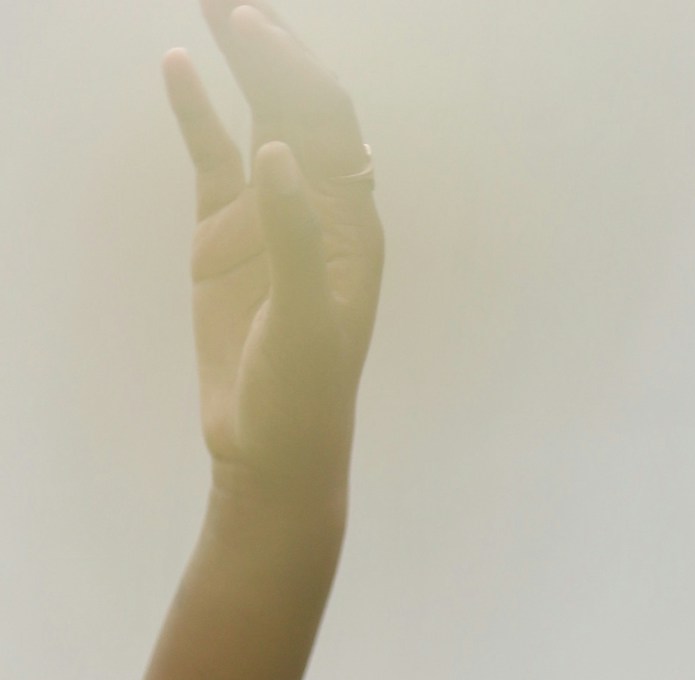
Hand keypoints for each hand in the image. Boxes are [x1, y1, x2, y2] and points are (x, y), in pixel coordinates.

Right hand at [163, 1, 382, 515]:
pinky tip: (176, 65)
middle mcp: (316, 209)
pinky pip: (212, 159)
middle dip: (270, 49)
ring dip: (241, 65)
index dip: (294, 72)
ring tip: (215, 3)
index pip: (329, 127)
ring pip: (259, 120)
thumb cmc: (304, 397)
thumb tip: (281, 152)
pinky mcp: (226, 236)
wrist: (273, 451)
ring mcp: (269, 217)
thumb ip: (295, 236)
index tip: (251, 30)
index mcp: (351, 224)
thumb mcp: (305, 321)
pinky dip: (195, 113)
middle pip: (298, 108)